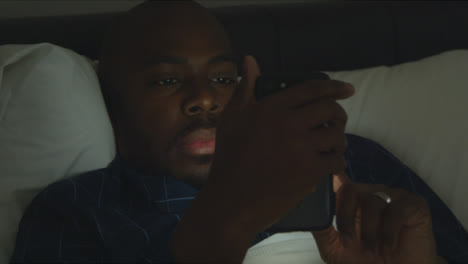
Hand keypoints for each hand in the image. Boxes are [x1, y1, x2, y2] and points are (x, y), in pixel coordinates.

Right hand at [171, 56, 353, 262]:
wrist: (231, 200)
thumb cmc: (228, 158)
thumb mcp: (231, 118)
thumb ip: (245, 88)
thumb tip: (250, 60)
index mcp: (271, 108)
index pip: (312, 89)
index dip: (334, 86)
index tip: (347, 89)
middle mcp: (289, 124)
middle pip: (329, 110)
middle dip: (338, 113)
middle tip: (335, 121)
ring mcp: (301, 149)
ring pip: (336, 135)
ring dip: (339, 138)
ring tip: (333, 143)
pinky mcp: (309, 172)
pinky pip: (336, 160)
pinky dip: (337, 160)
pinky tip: (331, 162)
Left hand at [313, 174, 439, 263]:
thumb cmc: (368, 261)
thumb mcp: (336, 250)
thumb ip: (323, 231)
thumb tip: (308, 215)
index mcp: (353, 200)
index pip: (339, 180)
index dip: (330, 176)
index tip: (323, 180)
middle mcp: (372, 193)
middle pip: (351, 190)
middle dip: (345, 218)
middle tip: (348, 243)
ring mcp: (394, 196)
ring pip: (373, 202)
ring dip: (369, 232)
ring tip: (372, 252)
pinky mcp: (414, 204)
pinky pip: (396, 210)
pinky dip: (388, 232)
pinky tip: (388, 247)